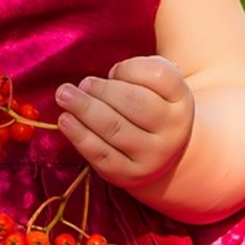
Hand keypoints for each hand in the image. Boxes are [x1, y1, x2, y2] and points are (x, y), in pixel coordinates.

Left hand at [55, 57, 194, 194]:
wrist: (163, 154)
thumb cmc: (152, 106)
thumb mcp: (156, 85)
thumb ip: (138, 72)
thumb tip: (106, 80)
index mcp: (181, 99)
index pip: (160, 76)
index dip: (131, 70)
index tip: (113, 71)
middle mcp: (172, 129)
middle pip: (135, 103)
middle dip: (103, 90)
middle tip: (82, 84)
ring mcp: (152, 155)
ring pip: (115, 129)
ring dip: (85, 110)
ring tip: (64, 95)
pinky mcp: (128, 174)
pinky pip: (101, 154)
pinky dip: (79, 135)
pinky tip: (65, 120)